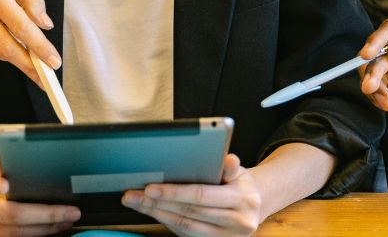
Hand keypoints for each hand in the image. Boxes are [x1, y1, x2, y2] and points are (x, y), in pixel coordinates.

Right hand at [0, 0, 59, 84]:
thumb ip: (33, 1)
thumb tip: (45, 25)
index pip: (22, 27)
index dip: (40, 47)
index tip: (54, 61)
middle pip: (7, 48)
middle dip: (29, 66)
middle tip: (46, 77)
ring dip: (17, 60)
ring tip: (34, 63)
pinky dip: (2, 50)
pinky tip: (11, 46)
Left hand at [122, 154, 263, 235]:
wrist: (255, 206)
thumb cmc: (240, 185)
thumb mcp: (239, 172)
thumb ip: (230, 166)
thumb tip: (228, 158)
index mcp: (242, 200)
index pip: (201, 195)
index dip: (174, 192)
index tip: (150, 188)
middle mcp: (238, 223)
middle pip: (189, 213)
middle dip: (157, 203)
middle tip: (133, 195)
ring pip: (185, 226)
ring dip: (157, 214)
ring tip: (137, 203)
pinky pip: (187, 234)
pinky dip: (167, 222)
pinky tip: (154, 212)